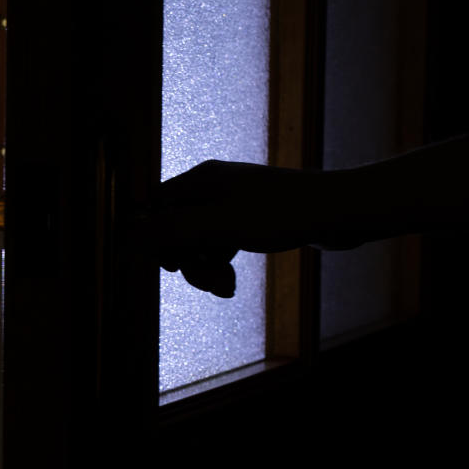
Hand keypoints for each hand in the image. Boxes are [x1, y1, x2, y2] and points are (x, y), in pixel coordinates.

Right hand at [150, 160, 351, 296]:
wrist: (339, 212)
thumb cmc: (281, 214)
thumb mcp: (219, 226)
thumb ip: (172, 229)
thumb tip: (128, 234)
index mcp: (201, 181)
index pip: (155, 206)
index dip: (153, 237)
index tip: (168, 264)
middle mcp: (212, 189)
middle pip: (176, 229)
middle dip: (187, 260)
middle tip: (208, 281)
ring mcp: (231, 205)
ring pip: (199, 242)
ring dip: (205, 269)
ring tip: (225, 287)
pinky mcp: (249, 222)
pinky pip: (220, 246)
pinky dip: (221, 266)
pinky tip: (230, 284)